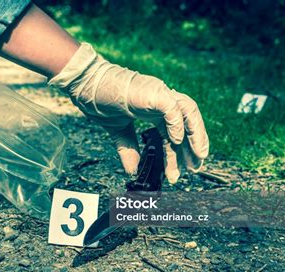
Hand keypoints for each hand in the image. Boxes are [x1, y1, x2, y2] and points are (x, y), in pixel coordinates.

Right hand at [49, 43, 208, 182]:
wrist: (87, 85)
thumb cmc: (100, 101)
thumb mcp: (118, 131)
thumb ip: (128, 149)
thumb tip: (132, 171)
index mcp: (154, 109)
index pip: (173, 133)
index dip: (177, 153)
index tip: (178, 172)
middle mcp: (161, 101)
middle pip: (186, 123)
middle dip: (192, 147)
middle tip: (194, 168)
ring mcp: (160, 95)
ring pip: (189, 112)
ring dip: (195, 135)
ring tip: (197, 156)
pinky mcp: (155, 93)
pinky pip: (173, 109)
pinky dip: (178, 125)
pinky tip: (176, 141)